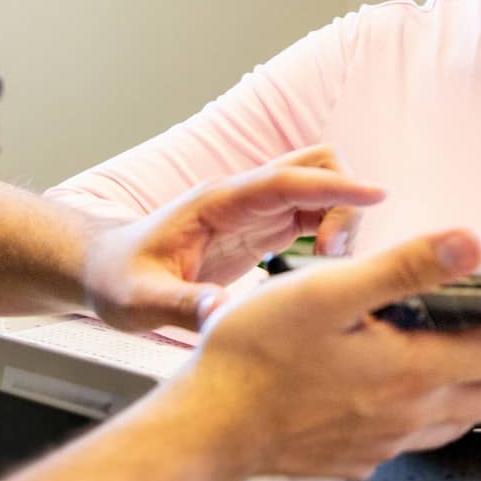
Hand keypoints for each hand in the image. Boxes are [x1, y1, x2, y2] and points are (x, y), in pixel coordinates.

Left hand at [83, 145, 382, 331]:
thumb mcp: (139, 300)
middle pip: (315, 166)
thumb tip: (223, 313)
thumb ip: (182, 305)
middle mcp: (242, 197)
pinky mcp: (263, 229)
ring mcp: (255, 210)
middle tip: (334, 257)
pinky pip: (315, 215)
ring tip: (329, 270)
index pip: (286, 180)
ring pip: (321, 190)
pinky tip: (325, 271)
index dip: (334, 186)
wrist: (104, 269)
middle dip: (343, 201)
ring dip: (342, 220)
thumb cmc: (118, 278)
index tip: (376, 195)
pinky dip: (333, 234)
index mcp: (217, 202)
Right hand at [164, 229, 480, 480]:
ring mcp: (383, 441)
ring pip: (464, 420)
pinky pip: (419, 439)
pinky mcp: (354, 456)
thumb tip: (474, 242)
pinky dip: (448, 422)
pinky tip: (437, 416)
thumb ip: (408, 266)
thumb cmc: (257, 353)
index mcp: (415, 368)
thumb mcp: (332, 290)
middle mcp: (411, 411)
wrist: (205, 431)